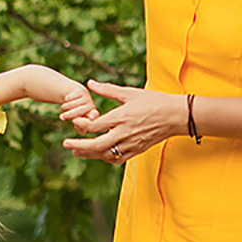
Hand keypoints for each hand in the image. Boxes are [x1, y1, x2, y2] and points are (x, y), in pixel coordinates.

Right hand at [57, 78, 98, 124]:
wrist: (73, 95)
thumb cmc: (75, 110)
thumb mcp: (76, 119)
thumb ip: (79, 126)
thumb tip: (82, 131)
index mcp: (93, 114)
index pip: (93, 116)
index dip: (93, 116)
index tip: (91, 117)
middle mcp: (91, 105)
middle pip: (79, 111)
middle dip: (68, 115)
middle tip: (61, 117)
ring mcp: (86, 97)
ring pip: (73, 104)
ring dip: (65, 107)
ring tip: (64, 107)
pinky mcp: (80, 91)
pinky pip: (70, 98)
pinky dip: (66, 100)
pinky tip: (67, 99)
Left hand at [61, 80, 187, 162]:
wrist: (176, 116)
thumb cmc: (154, 101)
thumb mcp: (130, 93)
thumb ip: (107, 90)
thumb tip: (89, 83)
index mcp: (121, 117)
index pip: (94, 125)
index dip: (81, 125)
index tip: (74, 122)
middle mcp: (124, 133)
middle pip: (96, 145)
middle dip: (79, 146)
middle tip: (65, 144)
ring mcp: (131, 144)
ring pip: (105, 154)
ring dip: (89, 154)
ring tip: (76, 152)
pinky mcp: (137, 150)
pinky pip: (117, 158)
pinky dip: (105, 158)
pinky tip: (98, 154)